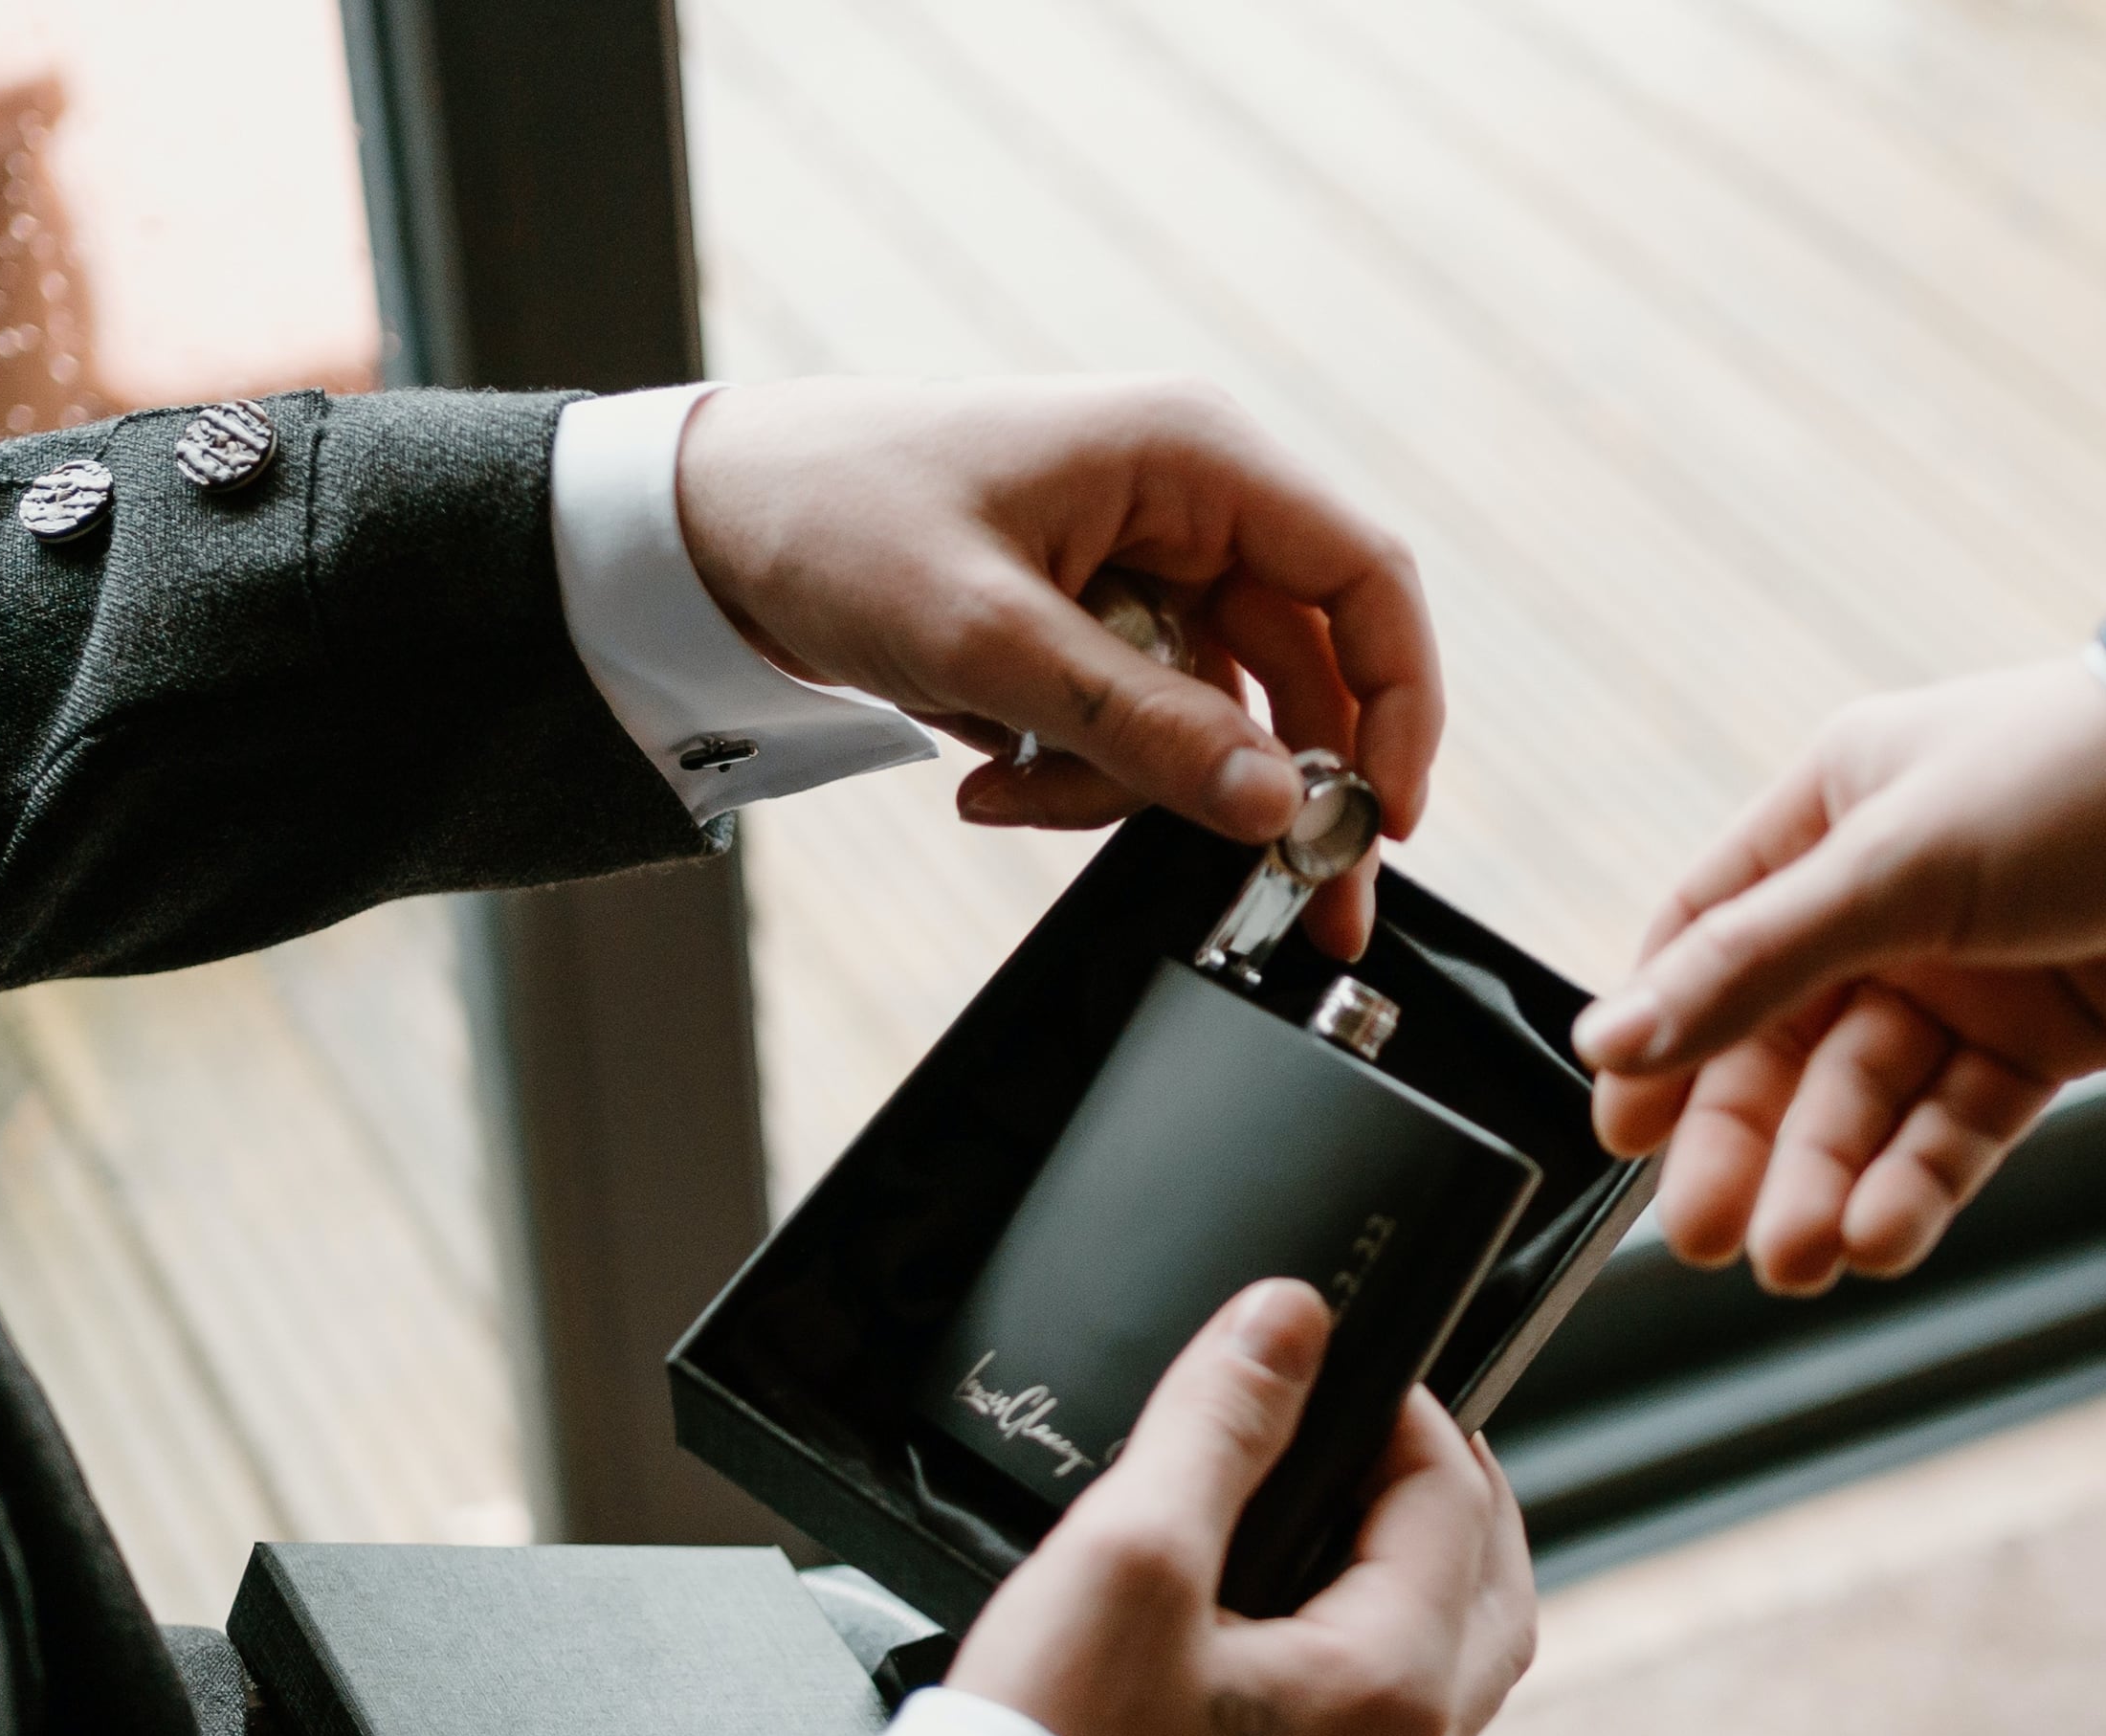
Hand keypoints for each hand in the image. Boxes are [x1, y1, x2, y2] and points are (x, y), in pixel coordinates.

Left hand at [675, 374, 1436, 953]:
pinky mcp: (1097, 624)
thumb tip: (1276, 805)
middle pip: (1305, 670)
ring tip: (1010, 795)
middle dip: (1273, 792)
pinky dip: (1077, 778)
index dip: (1398, 705)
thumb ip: (1140, 725)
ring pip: (1215, 721)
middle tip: (1289, 907)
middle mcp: (1189, 503)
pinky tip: (988, 778)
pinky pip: (1139, 729)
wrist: (706, 522)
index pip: (1363, 578)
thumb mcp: (986, 640)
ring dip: (1127, 789)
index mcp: (1191, 456)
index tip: (1381, 822)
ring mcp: (1146, 567)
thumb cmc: (833, 521)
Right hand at [950, 1281, 1533, 1735]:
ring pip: (1455, 1663)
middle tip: (1383, 1420)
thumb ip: (1222, 1421)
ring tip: (1345, 1503)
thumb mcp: (1131, 1554)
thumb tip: (1290, 1319)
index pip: (1450, 1498)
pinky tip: (1295, 1614)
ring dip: (1428, 1569)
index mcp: (1392, 1687)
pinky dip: (1378, 1642)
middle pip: (1493, 1588)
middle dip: (1451, 1489)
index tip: (1332, 1355)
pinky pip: (1391, 1723)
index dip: (1403, 1405)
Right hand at [1573, 653, 2105, 1292]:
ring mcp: (1967, 975)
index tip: (1622, 1132)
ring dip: (1827, 1181)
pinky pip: (1955, 1128)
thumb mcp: (1896, 864)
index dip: (1662, 1038)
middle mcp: (1885, 899)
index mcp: (1830, 816)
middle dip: (1745, 1144)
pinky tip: (1881, 1237)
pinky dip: (1916, 1184)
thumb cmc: (2086, 780)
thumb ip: (1751, 963)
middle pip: (1781, 1045)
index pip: (1706, 940)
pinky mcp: (2044, 1041)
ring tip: (1798, 1258)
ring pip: (1867, 1103)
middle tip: (1707, 1236)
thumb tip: (1613, 1040)